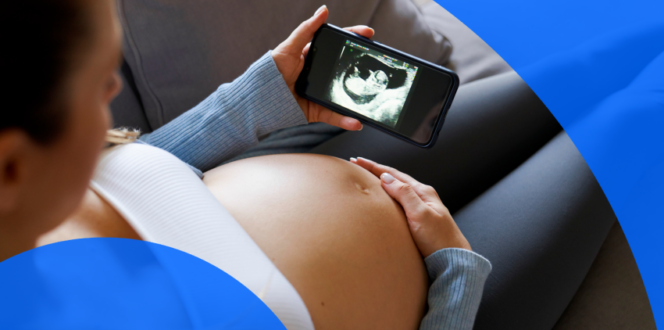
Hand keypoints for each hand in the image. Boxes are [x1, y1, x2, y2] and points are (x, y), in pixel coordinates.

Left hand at [272, 5, 373, 130]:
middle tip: (377, 61)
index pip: (338, 45)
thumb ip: (306, 29)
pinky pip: (334, 116)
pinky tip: (355, 122)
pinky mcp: (317, 111)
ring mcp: (320, 93)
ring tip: (373, 97)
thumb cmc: (270, 71)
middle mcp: (320, 75)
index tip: (368, 33)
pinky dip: (345, 120)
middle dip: (363, 67)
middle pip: (346, 69)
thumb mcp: (289, 47)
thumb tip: (323, 10)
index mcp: (314, 57)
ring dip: (358, 99)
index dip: (353, 38)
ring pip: (344, 95)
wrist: (257, 100)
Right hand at [351, 157, 471, 256]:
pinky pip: (399, 202)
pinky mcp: (419, 221)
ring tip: (367, 179)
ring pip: (397, 190)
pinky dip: (387, 197)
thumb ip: (404, 194)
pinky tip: (382, 201)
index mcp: (423, 192)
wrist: (455, 261)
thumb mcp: (420, 214)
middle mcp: (422, 197)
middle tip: (358, 165)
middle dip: (375, 171)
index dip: (374, 167)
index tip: (358, 161)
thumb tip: (386, 178)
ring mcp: (421, 208)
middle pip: (395, 179)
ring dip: (381, 183)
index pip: (393, 174)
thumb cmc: (440, 240)